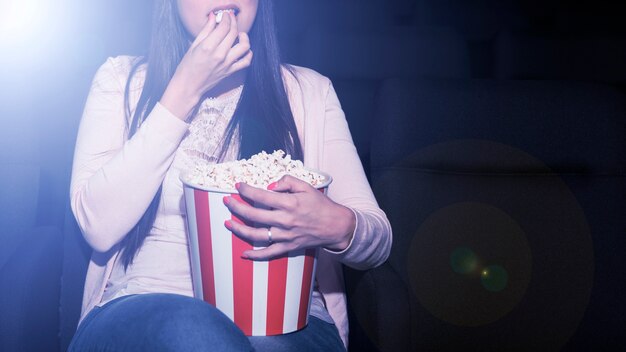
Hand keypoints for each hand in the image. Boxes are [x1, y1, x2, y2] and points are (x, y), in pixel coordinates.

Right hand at [160, 11, 252, 119]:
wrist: (189, 86)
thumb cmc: (188, 66)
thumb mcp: (194, 45)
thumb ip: (206, 30)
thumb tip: (213, 17)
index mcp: (208, 47)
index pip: (224, 27)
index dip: (226, 18)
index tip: (225, 15)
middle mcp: (219, 55)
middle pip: (233, 33)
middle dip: (233, 22)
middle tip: (231, 19)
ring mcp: (227, 64)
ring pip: (244, 46)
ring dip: (244, 37)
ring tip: (239, 34)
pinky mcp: (231, 72)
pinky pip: (246, 62)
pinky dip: (248, 54)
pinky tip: (244, 49)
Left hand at [223, 175, 356, 259]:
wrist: (335, 226)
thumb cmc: (321, 205)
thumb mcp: (307, 186)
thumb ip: (287, 182)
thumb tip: (269, 186)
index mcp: (289, 203)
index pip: (261, 195)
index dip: (246, 190)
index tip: (238, 186)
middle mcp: (285, 220)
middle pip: (253, 215)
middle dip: (236, 207)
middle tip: (227, 201)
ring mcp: (285, 236)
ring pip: (256, 235)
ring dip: (238, 229)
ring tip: (227, 223)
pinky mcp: (288, 247)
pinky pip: (268, 253)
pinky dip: (255, 255)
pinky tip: (243, 254)